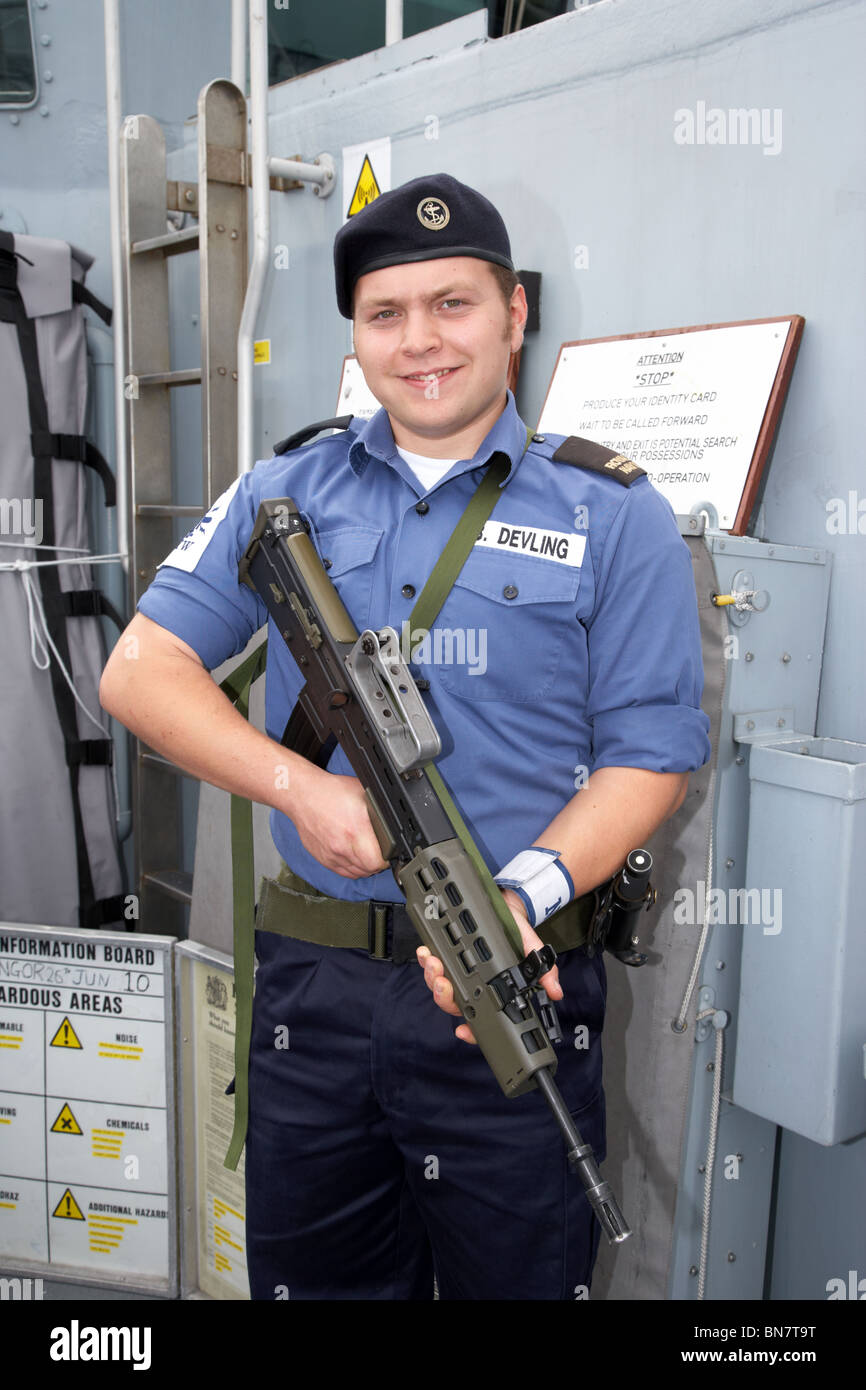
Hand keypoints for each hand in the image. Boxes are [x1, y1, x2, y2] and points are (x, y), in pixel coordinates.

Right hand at [288, 770, 388, 877]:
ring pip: (356, 873)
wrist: (302, 796)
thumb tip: (394, 820)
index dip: (387, 858)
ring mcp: (331, 854)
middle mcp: (342, 846)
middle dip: (378, 863)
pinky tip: (356, 858)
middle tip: (381, 852)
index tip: (389, 851)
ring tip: (369, 855)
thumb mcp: (363, 793)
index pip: (377, 861)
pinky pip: (343, 872)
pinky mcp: (323, 858)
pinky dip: (353, 869)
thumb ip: (379, 811)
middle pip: (368, 870)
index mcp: (355, 830)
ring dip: (366, 867)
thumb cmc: (331, 792)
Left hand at [415, 888, 562, 1043]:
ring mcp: (457, 971)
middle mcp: (472, 985)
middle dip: (444, 996)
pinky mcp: (447, 953)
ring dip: (432, 977)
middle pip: (452, 1003)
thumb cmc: (517, 934)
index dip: (470, 1031)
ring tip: (434, 964)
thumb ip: (544, 972)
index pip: (480, 1020)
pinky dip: (426, 960)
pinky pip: (432, 963)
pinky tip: (426, 952)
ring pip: (438, 985)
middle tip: (444, 984)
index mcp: (492, 992)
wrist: (507, 907)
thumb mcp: (532, 951)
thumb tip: (556, 992)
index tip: (463, 1031)